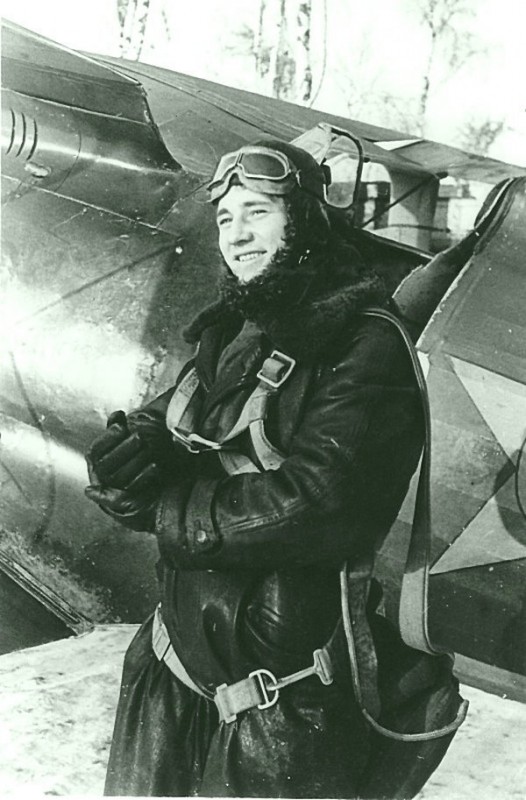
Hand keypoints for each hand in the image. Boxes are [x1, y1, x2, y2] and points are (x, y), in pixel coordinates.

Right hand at [85, 410, 161, 530]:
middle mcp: (99, 477)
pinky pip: (133, 489)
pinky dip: (145, 476)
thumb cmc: (127, 460)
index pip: (95, 450)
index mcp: (95, 461)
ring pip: (119, 477)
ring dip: (135, 460)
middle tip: (140, 435)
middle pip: (106, 464)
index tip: (121, 426)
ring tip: (148, 445)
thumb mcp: (120, 443)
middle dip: (123, 448)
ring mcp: (112, 491)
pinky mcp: (127, 502)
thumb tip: (118, 414)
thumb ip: (117, 429)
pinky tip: (156, 465)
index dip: (107, 438)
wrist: (137, 492)